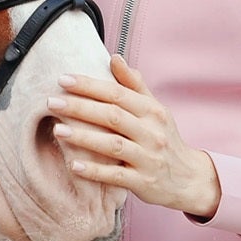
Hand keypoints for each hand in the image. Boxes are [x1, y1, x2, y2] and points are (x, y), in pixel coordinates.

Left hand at [46, 55, 220, 218]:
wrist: (189, 179)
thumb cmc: (164, 139)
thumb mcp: (155, 110)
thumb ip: (134, 85)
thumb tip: (114, 57)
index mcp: (152, 111)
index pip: (118, 93)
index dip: (90, 85)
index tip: (63, 79)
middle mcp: (151, 132)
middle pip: (113, 116)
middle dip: (80, 107)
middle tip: (52, 102)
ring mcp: (148, 158)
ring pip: (113, 145)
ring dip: (84, 138)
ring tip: (57, 130)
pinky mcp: (143, 182)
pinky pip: (116, 176)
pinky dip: (95, 171)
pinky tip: (73, 165)